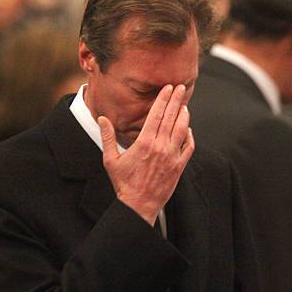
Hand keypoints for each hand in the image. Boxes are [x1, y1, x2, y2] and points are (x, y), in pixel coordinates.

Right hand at [98, 84, 194, 225]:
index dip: (163, 99)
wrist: (139, 205)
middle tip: (181, 87)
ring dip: (184, 116)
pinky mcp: (179, 166)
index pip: (156, 115)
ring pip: (182, 130)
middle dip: (177, 100)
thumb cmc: (123, 183)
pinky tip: (188, 129)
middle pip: (171, 118)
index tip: (168, 88)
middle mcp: (160, 147)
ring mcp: (172, 157)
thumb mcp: (111, 160)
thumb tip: (102, 119)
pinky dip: (190, 136)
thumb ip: (107, 137)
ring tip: (184, 105)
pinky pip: (189, 147)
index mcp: (144, 143)